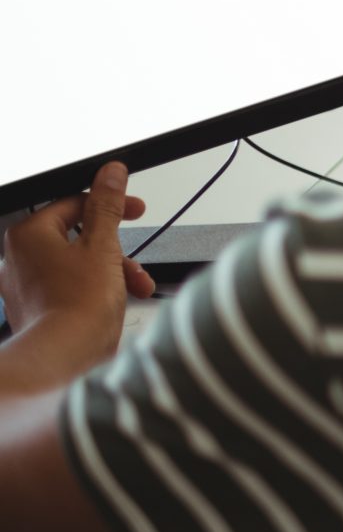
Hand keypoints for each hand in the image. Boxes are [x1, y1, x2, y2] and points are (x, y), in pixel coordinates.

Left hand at [0, 164, 150, 368]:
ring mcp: (24, 286)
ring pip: (76, 261)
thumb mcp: (104, 244)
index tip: (135, 209)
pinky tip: (119, 298)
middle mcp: (18, 258)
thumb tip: (109, 173)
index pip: (74, 203)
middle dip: (115, 246)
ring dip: (112, 268)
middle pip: (77, 235)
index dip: (112, 205)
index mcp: (28, 235)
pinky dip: (96, 287)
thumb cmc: (77, 305)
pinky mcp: (35, 308)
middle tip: (135, 254)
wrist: (65, 358)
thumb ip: (107, 204)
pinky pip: (69, 285)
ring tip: (135, 284)